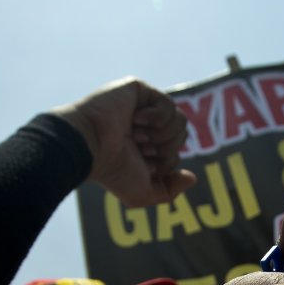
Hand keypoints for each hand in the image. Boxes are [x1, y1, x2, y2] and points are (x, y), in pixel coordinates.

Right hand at [53, 77, 196, 206]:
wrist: (91, 146)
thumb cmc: (112, 171)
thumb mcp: (141, 193)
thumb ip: (169, 190)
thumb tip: (192, 178)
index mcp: (145, 149)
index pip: (175, 155)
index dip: (164, 163)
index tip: (141, 164)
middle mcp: (145, 128)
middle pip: (181, 137)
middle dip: (164, 148)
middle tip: (138, 148)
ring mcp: (143, 108)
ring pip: (180, 121)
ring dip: (160, 134)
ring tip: (136, 135)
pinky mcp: (139, 90)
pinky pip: (169, 104)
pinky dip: (156, 117)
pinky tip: (135, 119)